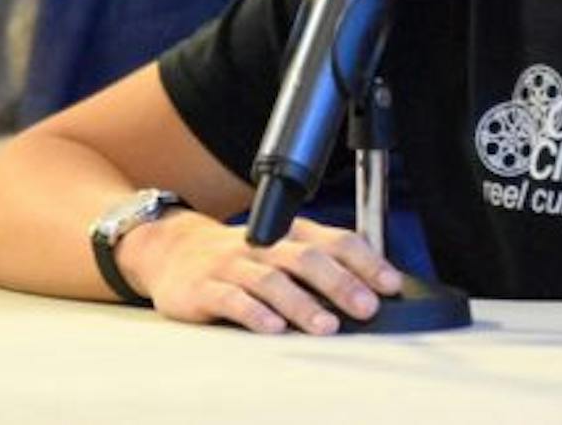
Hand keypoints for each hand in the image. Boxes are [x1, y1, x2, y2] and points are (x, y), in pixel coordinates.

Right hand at [123, 210, 403, 334]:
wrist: (171, 250)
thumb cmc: (240, 257)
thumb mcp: (281, 251)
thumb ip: (321, 264)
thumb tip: (372, 290)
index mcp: (289, 233)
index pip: (334, 240)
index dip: (365, 261)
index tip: (390, 284)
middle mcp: (264, 244)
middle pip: (306, 258)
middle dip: (340, 283)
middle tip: (366, 307)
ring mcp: (233, 265)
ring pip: (271, 280)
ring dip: (302, 304)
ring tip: (326, 326)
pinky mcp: (205, 288)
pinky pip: (231, 299)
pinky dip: (254, 313)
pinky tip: (273, 328)